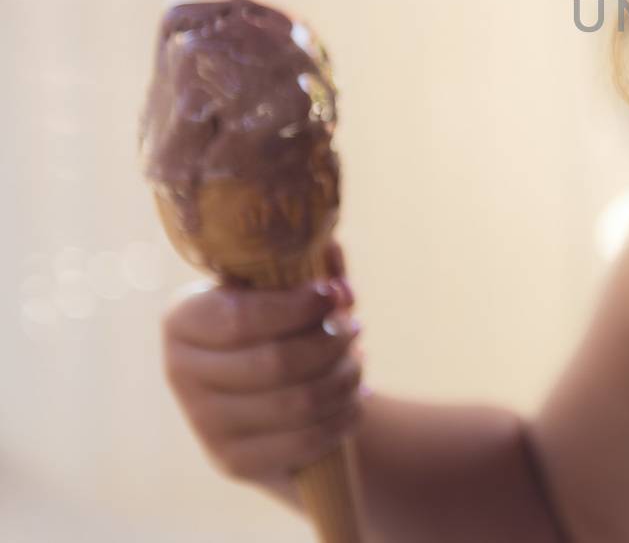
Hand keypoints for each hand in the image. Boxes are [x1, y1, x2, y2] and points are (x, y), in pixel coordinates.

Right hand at [161, 239, 367, 490]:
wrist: (272, 392)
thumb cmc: (282, 323)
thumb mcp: (293, 287)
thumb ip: (311, 264)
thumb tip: (332, 256)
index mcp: (184, 319)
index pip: (239, 319)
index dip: (296, 307)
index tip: (334, 295)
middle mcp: (181, 372)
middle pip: (274, 363)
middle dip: (331, 343)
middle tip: (356, 328)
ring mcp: (204, 423)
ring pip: (295, 403)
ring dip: (343, 378)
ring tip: (358, 360)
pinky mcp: (233, 461)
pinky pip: (303, 442)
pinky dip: (342, 415)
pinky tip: (356, 397)